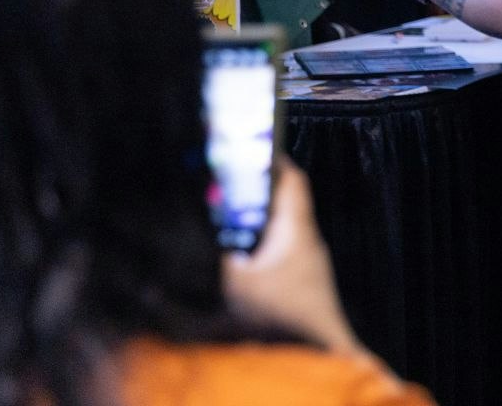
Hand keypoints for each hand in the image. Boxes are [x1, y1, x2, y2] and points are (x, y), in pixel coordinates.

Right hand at [223, 158, 364, 356]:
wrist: (321, 354)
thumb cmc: (286, 321)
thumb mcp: (237, 287)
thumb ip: (209, 263)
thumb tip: (180, 246)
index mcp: (298, 230)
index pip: (293, 179)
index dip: (274, 158)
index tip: (249, 146)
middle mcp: (308, 241)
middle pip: (285, 201)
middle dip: (256, 188)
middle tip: (224, 180)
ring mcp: (308, 264)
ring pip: (281, 228)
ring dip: (256, 219)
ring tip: (223, 215)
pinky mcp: (302, 285)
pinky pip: (279, 252)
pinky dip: (258, 246)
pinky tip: (237, 259)